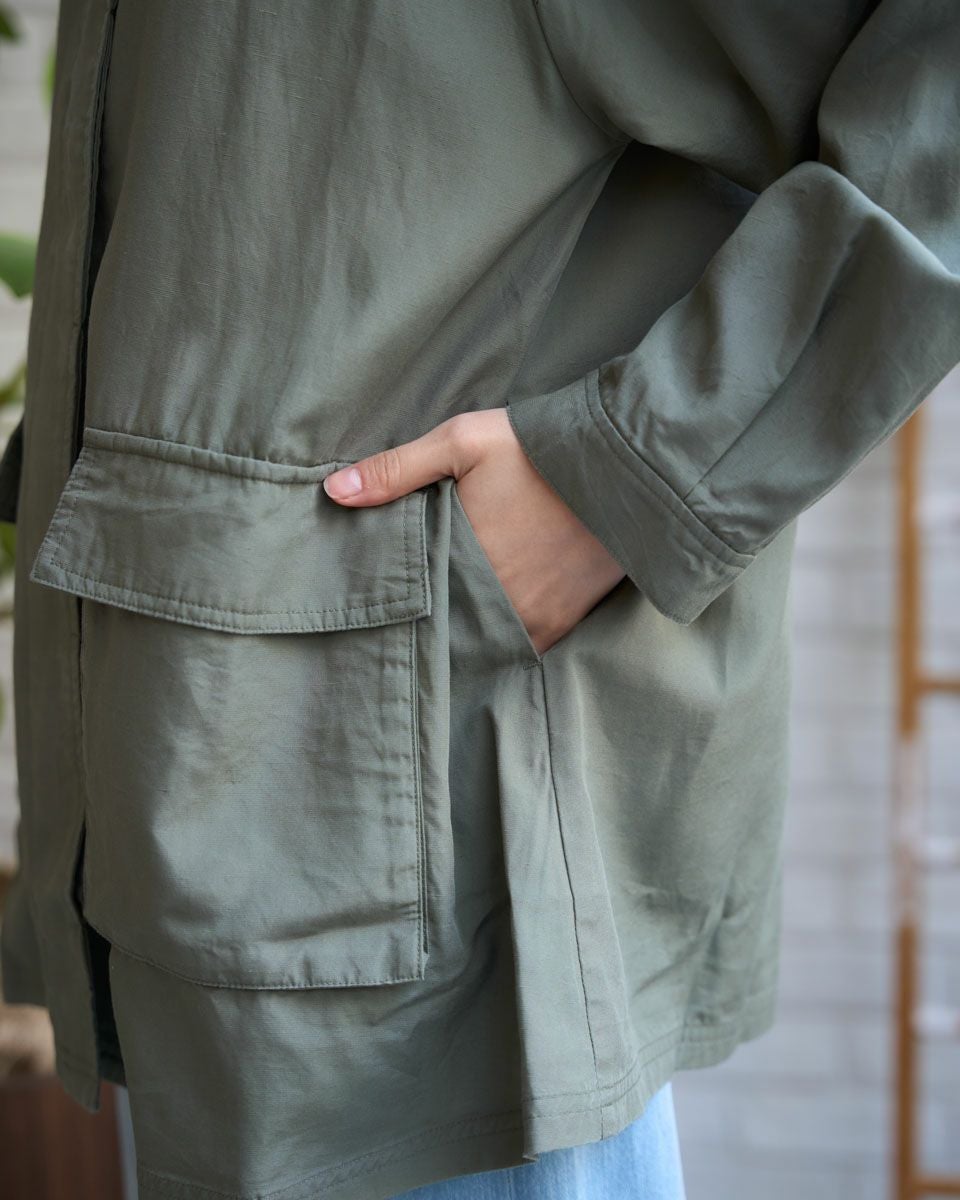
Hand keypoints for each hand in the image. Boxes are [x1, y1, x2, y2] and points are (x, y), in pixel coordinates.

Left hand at [322, 409, 626, 656]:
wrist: (628, 467)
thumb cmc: (540, 450)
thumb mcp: (464, 443)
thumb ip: (397, 470)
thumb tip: (333, 492)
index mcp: (461, 560)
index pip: (409, 594)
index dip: (392, 592)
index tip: (374, 593)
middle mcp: (493, 603)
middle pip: (442, 620)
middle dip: (426, 612)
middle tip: (407, 604)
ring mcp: (530, 619)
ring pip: (478, 635)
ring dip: (463, 626)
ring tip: (447, 610)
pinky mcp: (561, 624)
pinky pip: (519, 644)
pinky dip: (502, 634)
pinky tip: (489, 616)